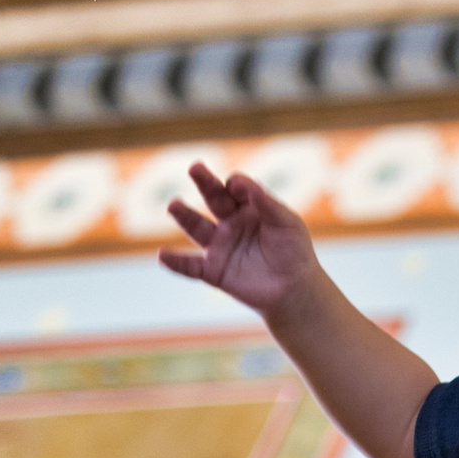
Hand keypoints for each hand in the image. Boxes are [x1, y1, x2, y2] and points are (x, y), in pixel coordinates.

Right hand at [159, 165, 322, 316]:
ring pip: (197, 227)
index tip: (239, 187)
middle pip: (213, 198)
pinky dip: (176, 262)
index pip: (235, 188)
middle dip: (204, 182)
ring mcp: (220, 246)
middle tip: (195, 167)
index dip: (237, 185)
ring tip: (173, 205)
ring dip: (184, 216)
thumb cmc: (294, 252)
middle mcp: (230, 223)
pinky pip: (191, 266)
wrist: (295, 290)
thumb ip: (267, 203)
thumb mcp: (287, 223)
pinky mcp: (214, 271)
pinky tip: (163, 255)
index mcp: (248, 208)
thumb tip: (241, 183)